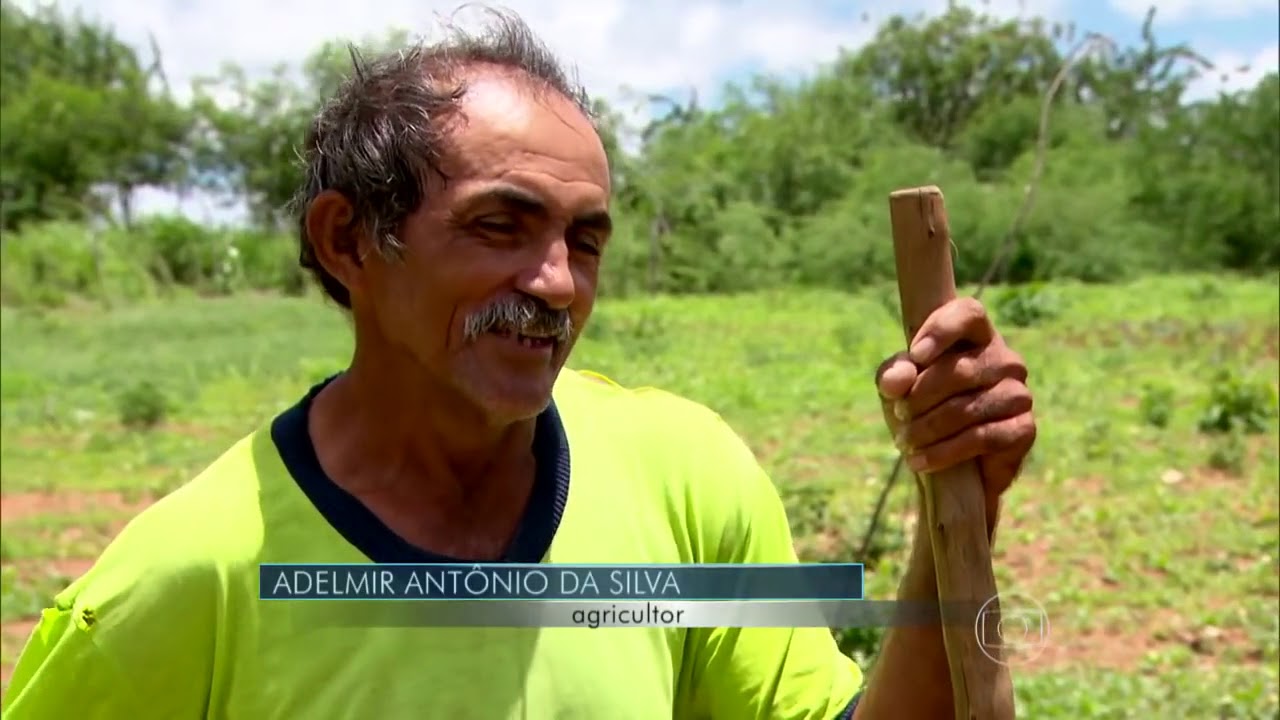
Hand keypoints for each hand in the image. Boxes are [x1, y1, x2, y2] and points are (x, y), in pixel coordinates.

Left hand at [875, 297, 1035, 516]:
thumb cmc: (922, 410)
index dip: (941, 331)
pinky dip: (945, 451)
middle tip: (900, 414)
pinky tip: (921, 460)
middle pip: (959, 369)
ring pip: (968, 407)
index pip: (968, 314)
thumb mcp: (897, 389)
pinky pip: (982, 438)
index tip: (915, 356)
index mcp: (976, 336)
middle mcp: (1004, 360)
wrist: (949, 464)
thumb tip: (896, 381)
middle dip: (920, 396)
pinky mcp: (1024, 429)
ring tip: (906, 441)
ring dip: (928, 427)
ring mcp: (1018, 394)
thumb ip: (893, 375)